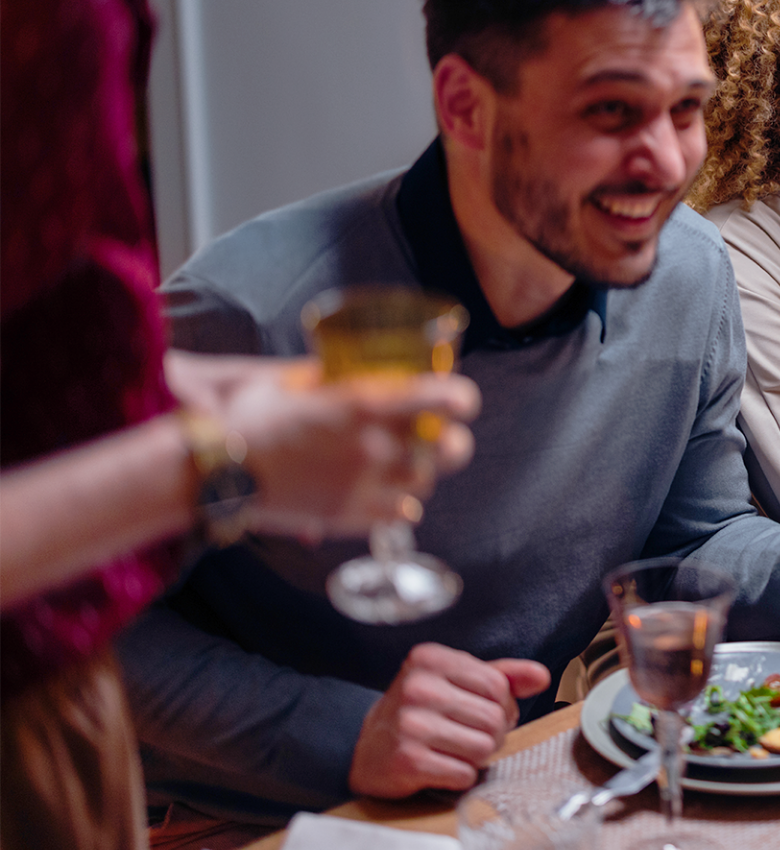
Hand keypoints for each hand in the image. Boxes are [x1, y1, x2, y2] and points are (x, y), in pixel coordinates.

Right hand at [167, 351, 480, 537]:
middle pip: (448, 450)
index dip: (461, 399)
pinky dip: (400, 505)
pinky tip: (388, 494)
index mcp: (363, 403)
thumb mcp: (288, 379)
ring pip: (425, 483)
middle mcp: (373, 445)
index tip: (462, 401)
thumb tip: (350, 368)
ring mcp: (364, 485)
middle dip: (449, 441)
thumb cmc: (243, 416)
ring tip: (403, 464)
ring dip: (420, 472)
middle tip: (440, 437)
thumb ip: (328, 374)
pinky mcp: (349, 517)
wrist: (210, 468)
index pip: (441, 399)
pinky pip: (400, 515)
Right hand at [348, 643, 548, 797]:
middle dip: (493, 734)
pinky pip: (464, 773)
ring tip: (457, 751)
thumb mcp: (457, 681)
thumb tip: (540, 676)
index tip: (486, 713)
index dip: (503, 706)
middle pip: (494, 718)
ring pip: (484, 747)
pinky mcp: (407, 759)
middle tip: (472, 736)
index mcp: (431, 659)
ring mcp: (410, 724)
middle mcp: (418, 687)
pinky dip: (461, 776)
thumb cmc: (420, 711)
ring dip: (478, 757)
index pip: (498, 685)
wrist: (369, 748)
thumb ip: (501, 676)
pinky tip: (442, 766)